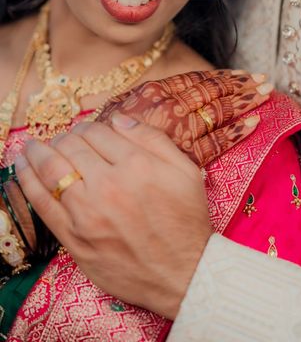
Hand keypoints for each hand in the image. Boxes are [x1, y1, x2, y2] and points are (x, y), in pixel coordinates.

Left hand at [16, 119, 211, 318]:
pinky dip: (28, 182)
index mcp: (137, 164)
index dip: (89, 127)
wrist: (183, 273)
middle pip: (72, 147)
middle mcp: (108, 185)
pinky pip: (43, 204)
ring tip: (32, 146)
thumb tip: (119, 119)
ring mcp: (87, 213)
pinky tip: (22, 168)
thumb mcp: (185, 170)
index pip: (98, 133)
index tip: (87, 131)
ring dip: (38, 153)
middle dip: (65, 137)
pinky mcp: (74, 238)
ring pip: (51, 171)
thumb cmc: (186, 220)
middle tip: (64, 138)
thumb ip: (153, 138)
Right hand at [99, 69, 271, 165]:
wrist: (95, 174)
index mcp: (155, 93)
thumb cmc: (103, 140)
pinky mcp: (184, 158)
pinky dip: (236, 132)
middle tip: (265, 82)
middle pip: (212, 94)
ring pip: (218, 113)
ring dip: (244, 102)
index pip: (196, 80)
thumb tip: (157, 90)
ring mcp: (179, 133)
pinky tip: (253, 124)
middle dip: (240, 87)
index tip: (244, 74)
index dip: (223, 77)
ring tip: (266, 94)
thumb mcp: (115, 112)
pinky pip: (215, 144)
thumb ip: (137, 101)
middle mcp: (170, 108)